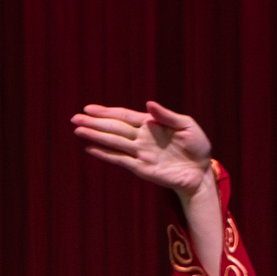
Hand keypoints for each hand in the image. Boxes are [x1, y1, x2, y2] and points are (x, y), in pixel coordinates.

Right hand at [70, 102, 216, 199]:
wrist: (202, 172)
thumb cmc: (196, 146)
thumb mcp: (186, 125)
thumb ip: (167, 115)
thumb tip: (148, 103)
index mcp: (150, 124)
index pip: (124, 115)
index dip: (106, 111)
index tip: (88, 108)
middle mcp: (141, 138)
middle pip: (114, 127)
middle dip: (94, 123)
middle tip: (74, 118)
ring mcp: (140, 153)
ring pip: (113, 142)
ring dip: (95, 136)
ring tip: (78, 130)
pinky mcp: (142, 168)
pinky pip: (120, 160)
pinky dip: (106, 155)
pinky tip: (91, 149)